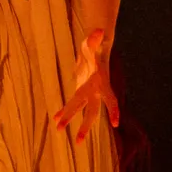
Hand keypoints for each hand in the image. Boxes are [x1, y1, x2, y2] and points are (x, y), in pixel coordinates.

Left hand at [53, 28, 119, 144]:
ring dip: (73, 121)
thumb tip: (99, 31)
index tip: (115, 124)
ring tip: (63, 134)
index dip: (113, 110)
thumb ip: (95, 38)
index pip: (110, 98)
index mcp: (101, 83)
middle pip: (92, 111)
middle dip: (85, 125)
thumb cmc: (94, 46)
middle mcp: (96, 91)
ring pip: (83, 112)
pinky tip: (56, 120)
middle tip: (77, 140)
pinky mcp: (81, 92)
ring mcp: (89, 93)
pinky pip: (73, 105)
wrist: (94, 52)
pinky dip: (65, 112)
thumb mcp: (92, 41)